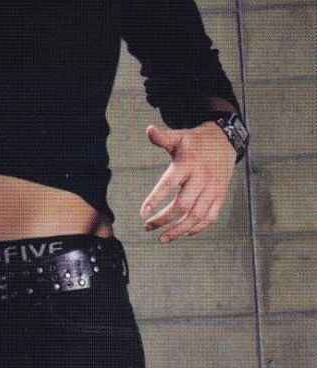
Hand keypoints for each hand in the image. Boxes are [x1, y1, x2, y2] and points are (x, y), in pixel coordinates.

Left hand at [140, 122, 236, 242]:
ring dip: (178, 230)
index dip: (155, 199)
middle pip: (182, 205)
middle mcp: (202, 178)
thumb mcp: (178, 136)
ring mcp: (213, 189)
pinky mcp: (220, 196)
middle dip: (164, 219)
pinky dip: (196, 228)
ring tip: (162, 238)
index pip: (169, 184)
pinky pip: (210, 217)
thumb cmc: (195, 141)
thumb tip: (149, 130)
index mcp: (188, 163)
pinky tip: (182, 233)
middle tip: (147, 226)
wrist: (224, 141)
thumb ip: (162, 137)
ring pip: (197, 216)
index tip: (143, 213)